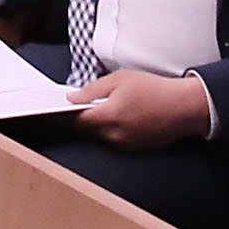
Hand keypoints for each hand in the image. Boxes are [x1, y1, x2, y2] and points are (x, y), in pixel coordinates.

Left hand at [68, 67, 209, 148]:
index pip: (74, 121)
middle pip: (83, 130)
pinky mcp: (133, 149)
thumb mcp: (120, 79)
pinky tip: (110, 118)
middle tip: (62, 110)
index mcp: (109, 116)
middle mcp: (114, 135)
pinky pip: (111, 140)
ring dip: (91, 125)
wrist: (184, 107)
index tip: (45, 113)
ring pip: (97, 136)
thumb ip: (92, 89)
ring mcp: (123, 145)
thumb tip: (72, 98)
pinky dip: (107, 130)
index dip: (57, 117)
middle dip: (73, 120)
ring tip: (89, 110)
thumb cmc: (154, 89)